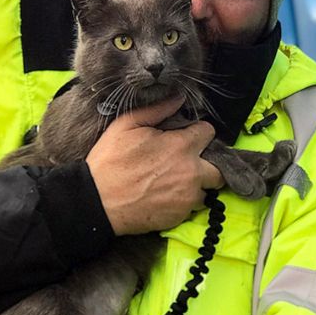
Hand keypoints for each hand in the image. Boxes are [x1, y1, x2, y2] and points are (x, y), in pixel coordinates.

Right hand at [86, 95, 223, 233]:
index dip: (197, 132)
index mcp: (181, 146)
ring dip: (196, 185)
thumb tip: (179, 98)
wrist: (97, 202)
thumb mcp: (127, 125)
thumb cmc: (109, 161)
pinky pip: (192, 207)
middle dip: (207, 164)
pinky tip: (165, 196)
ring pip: (206, 190)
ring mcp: (187, 197)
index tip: (186, 137)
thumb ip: (157, 110)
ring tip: (175, 182)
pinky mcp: (180, 216)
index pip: (208, 132)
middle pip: (218, 168)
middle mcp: (191, 172)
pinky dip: (184, 202)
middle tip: (188, 163)